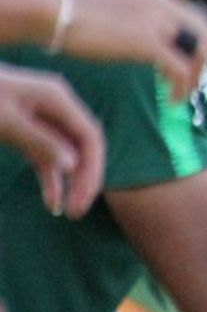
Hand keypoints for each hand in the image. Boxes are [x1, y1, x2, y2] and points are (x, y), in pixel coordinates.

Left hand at [0, 65, 103, 217]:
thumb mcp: (5, 121)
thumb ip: (38, 141)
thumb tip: (71, 166)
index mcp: (57, 99)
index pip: (89, 136)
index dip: (93, 167)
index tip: (85, 197)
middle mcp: (57, 108)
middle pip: (82, 147)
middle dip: (83, 179)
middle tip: (77, 212)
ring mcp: (43, 118)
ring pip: (66, 154)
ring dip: (69, 183)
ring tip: (69, 211)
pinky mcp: (28, 129)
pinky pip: (46, 155)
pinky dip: (50, 177)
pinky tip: (51, 200)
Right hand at [59, 0, 206, 101]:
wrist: (54, 12)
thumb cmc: (71, 15)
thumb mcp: (114, 7)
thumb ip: (135, 15)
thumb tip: (139, 30)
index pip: (195, 17)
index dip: (200, 42)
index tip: (190, 63)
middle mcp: (162, 3)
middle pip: (203, 33)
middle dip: (202, 60)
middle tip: (190, 82)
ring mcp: (158, 21)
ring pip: (198, 51)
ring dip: (194, 76)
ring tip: (181, 95)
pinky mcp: (148, 43)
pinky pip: (180, 68)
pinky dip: (181, 86)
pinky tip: (171, 99)